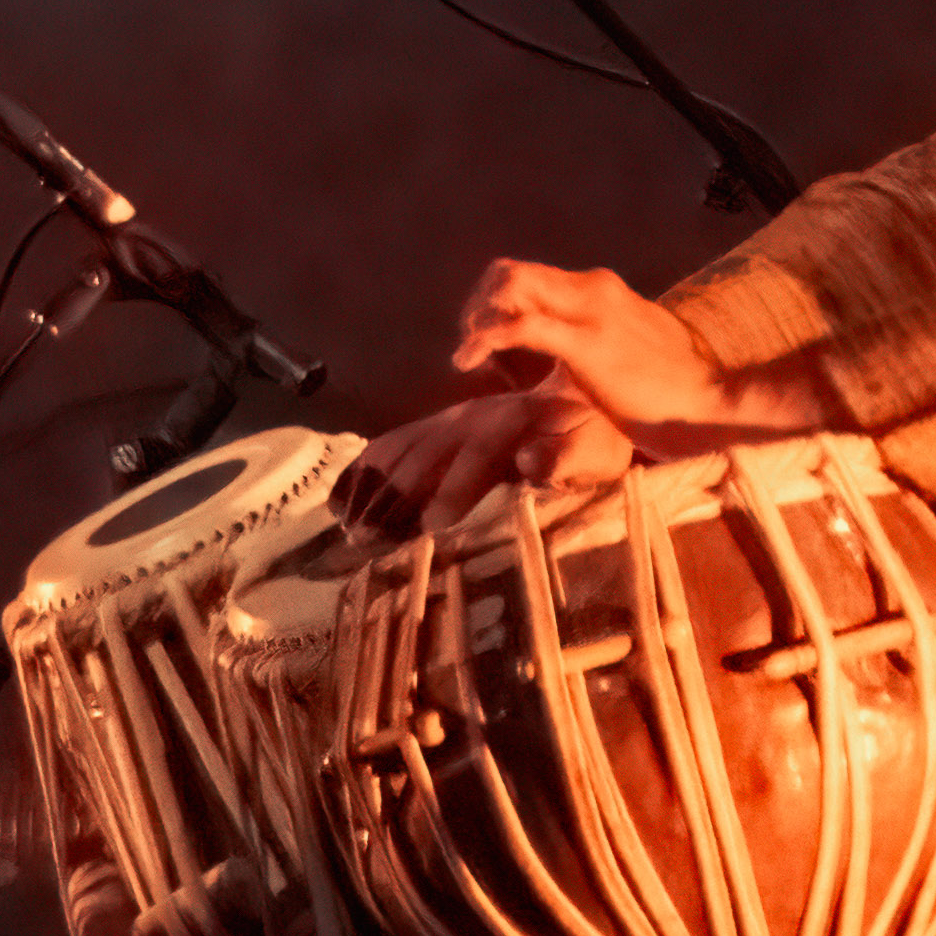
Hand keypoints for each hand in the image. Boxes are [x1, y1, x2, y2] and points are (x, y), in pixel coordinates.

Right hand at [341, 376, 626, 532]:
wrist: (589, 395)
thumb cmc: (598, 437)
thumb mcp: (598, 448)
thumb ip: (569, 456)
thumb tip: (531, 462)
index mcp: (514, 421)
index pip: (478, 454)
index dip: (454, 488)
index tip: (432, 525)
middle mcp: (473, 416)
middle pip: (428, 454)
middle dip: (396, 496)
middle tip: (368, 540)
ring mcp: (450, 420)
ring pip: (402, 451)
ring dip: (372, 489)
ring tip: (348, 531)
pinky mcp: (437, 429)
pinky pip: (391, 446)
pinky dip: (361, 472)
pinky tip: (336, 502)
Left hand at [452, 258, 733, 426]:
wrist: (710, 402)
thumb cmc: (671, 390)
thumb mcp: (623, 351)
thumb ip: (591, 341)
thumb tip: (563, 353)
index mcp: (600, 290)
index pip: (529, 272)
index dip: (492, 298)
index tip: (480, 333)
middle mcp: (592, 288)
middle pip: (510, 271)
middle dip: (476, 304)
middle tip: (467, 342)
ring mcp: (589, 310)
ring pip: (509, 286)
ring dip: (476, 317)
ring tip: (466, 353)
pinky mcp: (586, 343)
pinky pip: (519, 326)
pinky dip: (484, 337)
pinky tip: (469, 359)